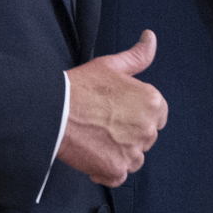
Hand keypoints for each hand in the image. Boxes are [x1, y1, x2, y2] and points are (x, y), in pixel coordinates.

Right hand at [60, 30, 166, 185]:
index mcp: (151, 102)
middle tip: (103, 123)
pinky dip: (107, 170)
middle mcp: (147, 129)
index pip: (158, 115)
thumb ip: (137, 55)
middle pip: (146, 137)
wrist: (54, 111)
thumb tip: (151, 38)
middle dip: (129, 133)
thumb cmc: (81, 86)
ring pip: (135, 158)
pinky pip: (119, 175)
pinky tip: (93, 156)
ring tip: (98, 139)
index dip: (138, 113)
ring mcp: (132, 152)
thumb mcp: (110, 65)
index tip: (119, 111)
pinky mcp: (116, 170)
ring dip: (120, 153)